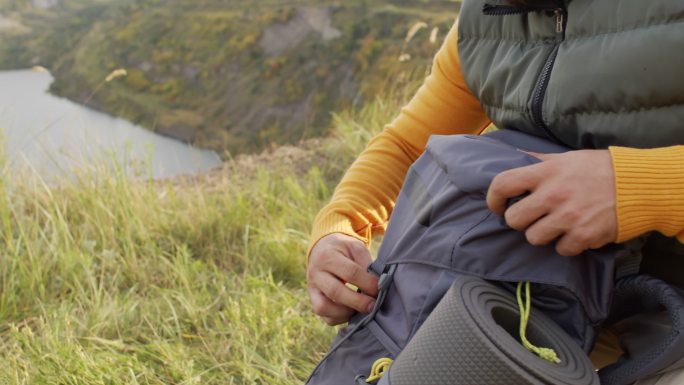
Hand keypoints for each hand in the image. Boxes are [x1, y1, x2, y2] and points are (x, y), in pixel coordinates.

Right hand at [307, 233, 378, 325]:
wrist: (322, 248)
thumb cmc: (343, 249)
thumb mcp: (355, 246)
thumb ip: (365, 262)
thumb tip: (377, 283)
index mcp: (328, 256)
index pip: (350, 273)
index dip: (367, 283)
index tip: (380, 288)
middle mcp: (315, 273)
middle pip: (335, 292)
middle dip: (358, 302)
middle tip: (373, 306)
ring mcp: (311, 288)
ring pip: (323, 307)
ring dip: (345, 313)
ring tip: (361, 310)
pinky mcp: (313, 300)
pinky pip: (324, 316)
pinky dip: (339, 319)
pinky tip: (352, 313)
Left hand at [487, 150, 617, 255]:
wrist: (640, 186)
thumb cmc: (601, 169)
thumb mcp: (567, 157)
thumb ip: (539, 161)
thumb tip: (515, 155)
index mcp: (546, 172)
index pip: (503, 184)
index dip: (493, 198)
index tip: (496, 206)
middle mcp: (552, 195)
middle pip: (513, 219)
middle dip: (519, 220)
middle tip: (531, 217)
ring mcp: (567, 217)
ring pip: (533, 238)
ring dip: (542, 234)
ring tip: (556, 224)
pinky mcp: (583, 236)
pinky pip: (560, 249)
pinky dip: (566, 244)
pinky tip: (576, 232)